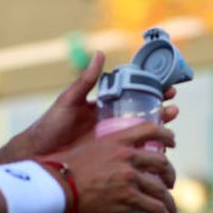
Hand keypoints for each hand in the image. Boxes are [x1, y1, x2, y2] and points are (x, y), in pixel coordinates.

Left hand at [1, 52, 180, 160]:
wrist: (39, 155)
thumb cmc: (50, 126)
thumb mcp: (69, 101)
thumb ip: (85, 80)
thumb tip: (100, 53)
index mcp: (104, 107)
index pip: (134, 96)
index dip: (152, 92)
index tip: (167, 88)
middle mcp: (111, 124)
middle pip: (144, 116)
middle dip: (162, 111)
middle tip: (173, 108)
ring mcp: (111, 143)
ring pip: (142, 136)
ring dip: (159, 130)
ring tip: (170, 124)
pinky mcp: (109, 159)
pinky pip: (132, 156)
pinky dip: (148, 153)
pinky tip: (159, 152)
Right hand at [50, 119, 177, 212]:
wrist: (57, 185)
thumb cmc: (65, 167)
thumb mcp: (89, 148)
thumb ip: (106, 151)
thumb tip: (110, 160)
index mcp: (118, 140)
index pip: (151, 130)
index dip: (166, 136)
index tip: (172, 143)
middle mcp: (127, 156)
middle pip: (162, 163)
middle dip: (170, 175)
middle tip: (169, 183)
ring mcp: (129, 177)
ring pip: (160, 189)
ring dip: (169, 202)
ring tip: (170, 211)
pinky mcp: (127, 198)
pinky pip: (154, 207)